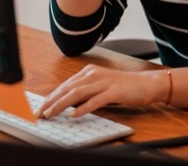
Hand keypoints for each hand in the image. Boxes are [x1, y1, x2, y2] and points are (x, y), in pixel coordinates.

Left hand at [34, 65, 166, 118]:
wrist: (146, 84)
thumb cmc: (123, 87)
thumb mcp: (100, 86)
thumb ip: (85, 92)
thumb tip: (68, 104)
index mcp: (89, 72)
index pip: (65, 85)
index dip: (52, 96)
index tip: (41, 107)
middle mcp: (94, 74)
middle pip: (68, 88)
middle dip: (52, 101)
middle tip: (41, 113)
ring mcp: (104, 82)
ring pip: (77, 93)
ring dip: (62, 105)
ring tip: (51, 113)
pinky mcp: (114, 91)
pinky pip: (95, 100)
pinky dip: (83, 108)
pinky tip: (74, 114)